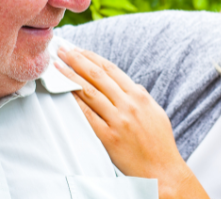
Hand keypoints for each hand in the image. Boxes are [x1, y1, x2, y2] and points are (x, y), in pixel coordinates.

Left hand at [56, 47, 208, 198]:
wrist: (162, 170)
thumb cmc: (159, 142)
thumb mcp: (155, 111)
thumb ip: (140, 96)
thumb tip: (128, 84)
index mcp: (139, 95)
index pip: (111, 70)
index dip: (92, 57)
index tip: (79, 50)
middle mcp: (128, 105)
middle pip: (97, 76)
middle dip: (77, 60)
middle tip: (63, 50)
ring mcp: (118, 121)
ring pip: (89, 92)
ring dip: (70, 77)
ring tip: (57, 67)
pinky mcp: (109, 138)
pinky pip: (87, 116)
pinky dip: (74, 103)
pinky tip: (64, 93)